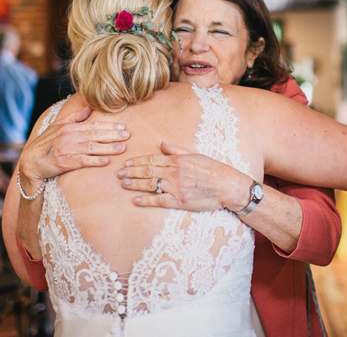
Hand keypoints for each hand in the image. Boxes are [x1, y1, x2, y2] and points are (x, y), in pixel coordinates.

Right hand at [18, 106, 130, 185]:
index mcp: (70, 127)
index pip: (93, 125)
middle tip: (128, 135)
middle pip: (95, 135)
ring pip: (92, 148)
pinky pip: (83, 161)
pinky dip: (95, 161)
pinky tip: (107, 161)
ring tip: (122, 148)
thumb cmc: (46, 143)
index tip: (122, 127)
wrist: (31, 162)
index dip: (108, 126)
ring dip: (109, 148)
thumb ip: (74, 117)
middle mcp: (70, 137)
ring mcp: (68, 150)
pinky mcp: (65, 163)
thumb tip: (88, 108)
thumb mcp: (58, 126)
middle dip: (113, 135)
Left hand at [117, 142, 249, 211]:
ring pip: (150, 184)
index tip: (127, 163)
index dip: (137, 161)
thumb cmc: (213, 169)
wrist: (226, 186)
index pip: (152, 159)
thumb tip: (162, 144)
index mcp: (177, 160)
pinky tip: (135, 200)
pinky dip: (145, 200)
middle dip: (131, 172)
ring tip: (124, 184)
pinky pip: (158, 201)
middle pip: (147, 171)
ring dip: (134, 184)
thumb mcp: (195, 155)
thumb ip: (177, 150)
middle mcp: (174, 173)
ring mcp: (176, 187)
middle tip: (119, 174)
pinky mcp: (179, 201)